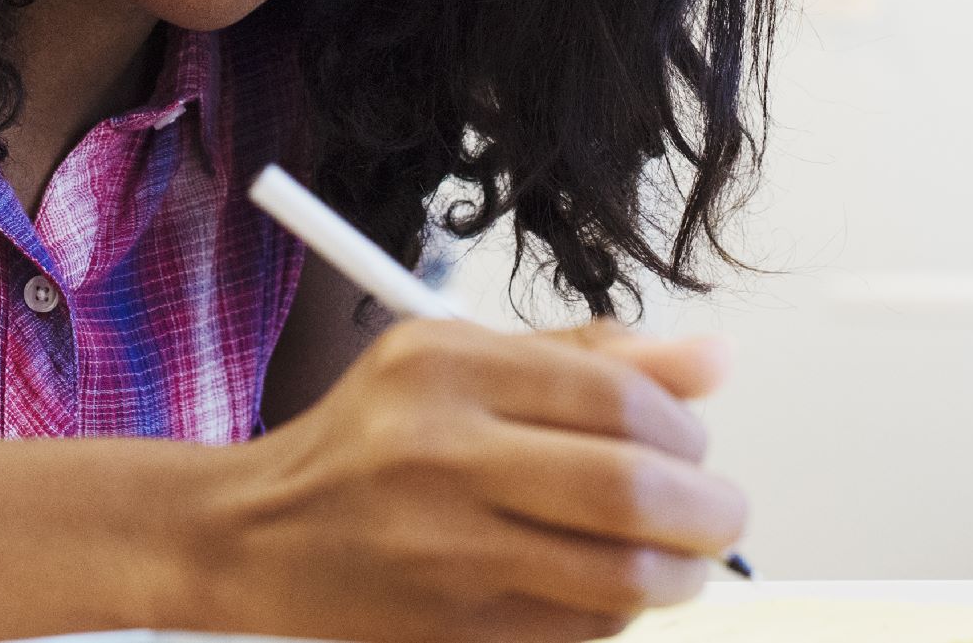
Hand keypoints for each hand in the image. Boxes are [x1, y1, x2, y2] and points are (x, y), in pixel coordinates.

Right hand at [181, 319, 745, 642]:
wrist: (254, 534)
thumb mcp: (460, 362)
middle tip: (718, 513)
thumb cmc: (369, 442)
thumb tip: (712, 360)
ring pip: (621, 576)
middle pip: (633, 489)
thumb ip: (586, 357)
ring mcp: (443, 549)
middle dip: (709, 510)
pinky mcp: (450, 628)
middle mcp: (439, 453)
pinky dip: (620, 612)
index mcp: (446, 367)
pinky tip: (610, 588)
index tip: (694, 445)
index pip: (619, 397)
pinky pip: (581, 629)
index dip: (687, 430)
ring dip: (679, 574)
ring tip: (679, 560)